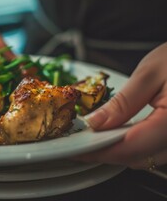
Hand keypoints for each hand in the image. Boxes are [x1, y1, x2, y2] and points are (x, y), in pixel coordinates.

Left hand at [76, 42, 166, 169]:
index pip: (131, 147)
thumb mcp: (150, 72)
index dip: (99, 150)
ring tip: (96, 137)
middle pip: (138, 157)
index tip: (77, 147)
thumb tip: (96, 123)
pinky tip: (118, 134)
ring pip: (146, 158)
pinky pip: (155, 151)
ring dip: (118, 151)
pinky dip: (133, 146)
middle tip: (81, 142)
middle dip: (106, 153)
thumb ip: (123, 102)